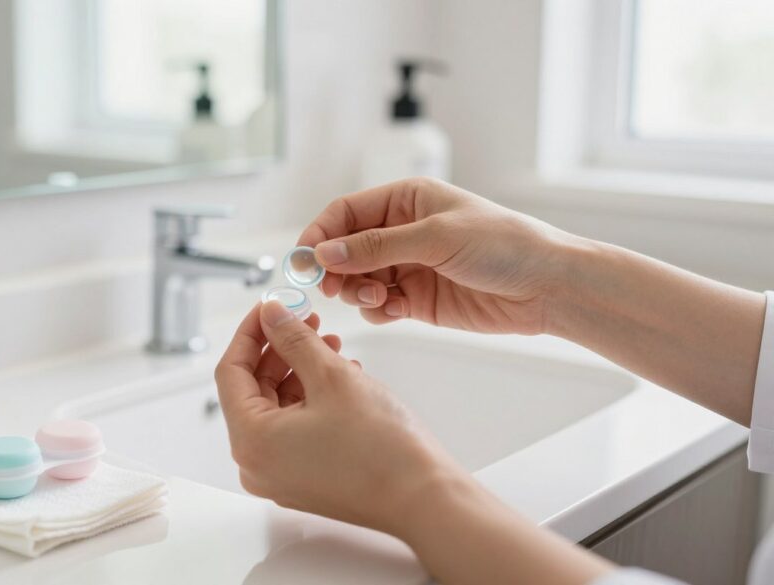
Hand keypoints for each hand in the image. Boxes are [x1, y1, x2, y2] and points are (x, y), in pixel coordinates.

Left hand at [215, 301, 459, 534]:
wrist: (425, 500)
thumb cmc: (382, 448)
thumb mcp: (331, 376)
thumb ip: (293, 338)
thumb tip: (270, 314)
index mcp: (251, 441)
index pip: (230, 372)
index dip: (250, 333)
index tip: (269, 307)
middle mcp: (257, 464)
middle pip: (253, 390)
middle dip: (280, 350)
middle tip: (306, 320)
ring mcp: (280, 476)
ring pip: (277, 408)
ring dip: (299, 371)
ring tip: (331, 346)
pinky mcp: (304, 479)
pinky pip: (294, 429)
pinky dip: (311, 398)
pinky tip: (340, 377)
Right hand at [299, 178, 580, 334]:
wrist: (546, 287)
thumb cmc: (504, 245)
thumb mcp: (435, 237)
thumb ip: (376, 246)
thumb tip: (325, 253)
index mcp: (405, 200)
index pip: (345, 213)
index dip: (320, 234)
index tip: (304, 261)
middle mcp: (402, 231)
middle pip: (344, 249)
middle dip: (336, 269)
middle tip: (333, 287)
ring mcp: (408, 266)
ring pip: (357, 279)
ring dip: (358, 291)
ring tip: (381, 297)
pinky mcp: (416, 299)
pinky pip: (378, 305)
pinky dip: (377, 310)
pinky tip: (396, 310)